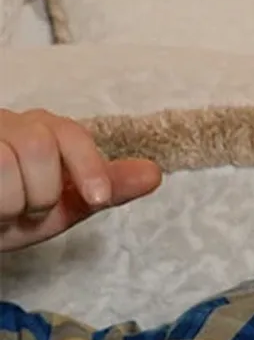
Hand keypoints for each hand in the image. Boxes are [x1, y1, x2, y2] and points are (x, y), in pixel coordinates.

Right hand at [0, 109, 161, 252]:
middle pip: (39, 145)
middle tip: (25, 213)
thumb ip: (105, 190)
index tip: (96, 199)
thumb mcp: (61, 208)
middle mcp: (7, 124)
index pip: (70, 133)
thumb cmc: (9, 215)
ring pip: (4, 161)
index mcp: (40, 131)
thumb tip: (154, 173)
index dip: (88, 166)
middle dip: (39, 194)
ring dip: (7, 203)